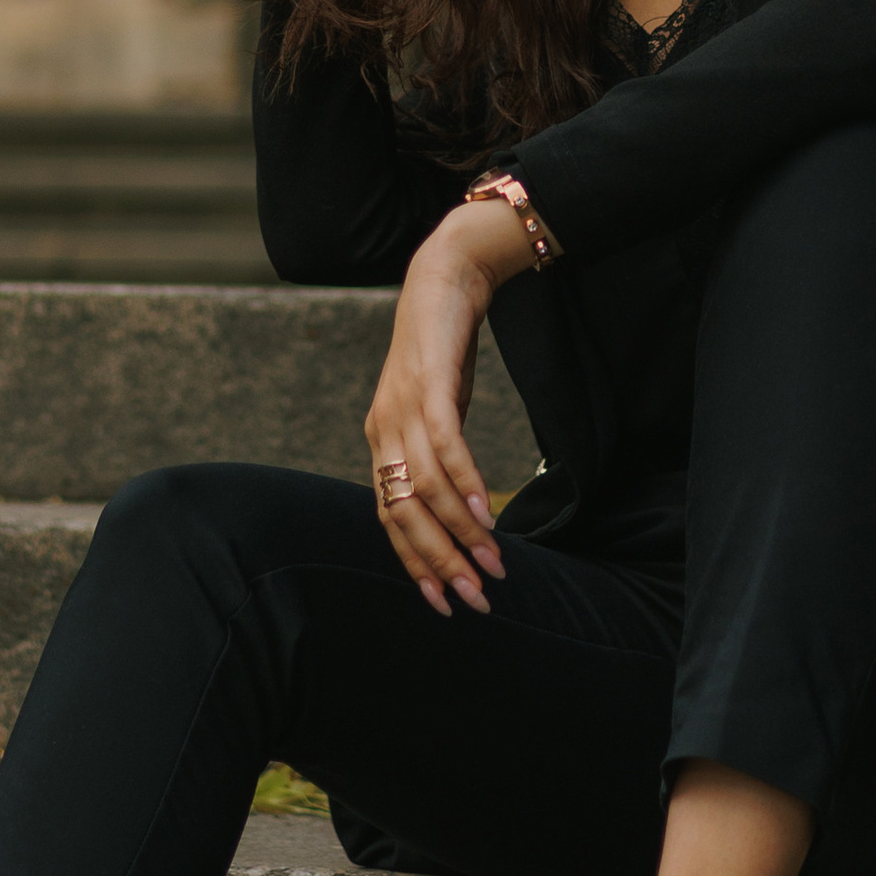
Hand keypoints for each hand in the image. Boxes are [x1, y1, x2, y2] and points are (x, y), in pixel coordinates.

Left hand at [364, 199, 531, 613]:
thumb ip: (439, 452)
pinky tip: (487, 512)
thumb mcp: (438, 407)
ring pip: (423, 488)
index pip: (388, 519)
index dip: (414, 563)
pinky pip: (444, 445)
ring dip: (461, 532)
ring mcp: (401, 407)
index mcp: (381, 442)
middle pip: (402, 515)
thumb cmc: (445, 346)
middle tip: (474, 599)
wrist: (446, 274)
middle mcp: (382, 431)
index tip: (444, 601)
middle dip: (439, 563)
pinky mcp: (428, 383)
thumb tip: (461, 501)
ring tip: (494, 564)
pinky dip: (465, 483)